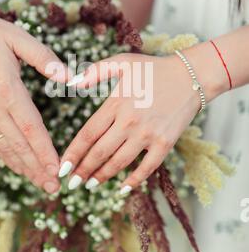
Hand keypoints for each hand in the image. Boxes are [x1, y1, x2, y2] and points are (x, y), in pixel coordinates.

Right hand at [0, 7, 70, 192]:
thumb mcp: (15, 37)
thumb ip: (43, 57)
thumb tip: (67, 76)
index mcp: (8, 91)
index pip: (31, 129)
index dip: (45, 152)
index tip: (57, 169)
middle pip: (20, 146)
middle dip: (38, 169)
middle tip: (54, 188)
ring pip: (5, 149)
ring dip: (24, 169)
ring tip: (39, 184)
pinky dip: (6, 158)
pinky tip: (16, 166)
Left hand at [59, 52, 205, 192]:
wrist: (191, 76)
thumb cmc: (153, 69)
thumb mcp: (122, 62)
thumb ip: (95, 71)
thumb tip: (72, 84)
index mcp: (115, 104)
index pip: (87, 134)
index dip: (72, 153)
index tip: (62, 167)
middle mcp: (129, 122)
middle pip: (99, 152)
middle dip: (82, 170)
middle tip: (71, 182)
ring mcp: (148, 135)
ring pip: (119, 163)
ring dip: (102, 176)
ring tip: (90, 185)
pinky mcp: (165, 143)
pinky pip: (147, 167)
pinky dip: (134, 180)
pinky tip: (122, 189)